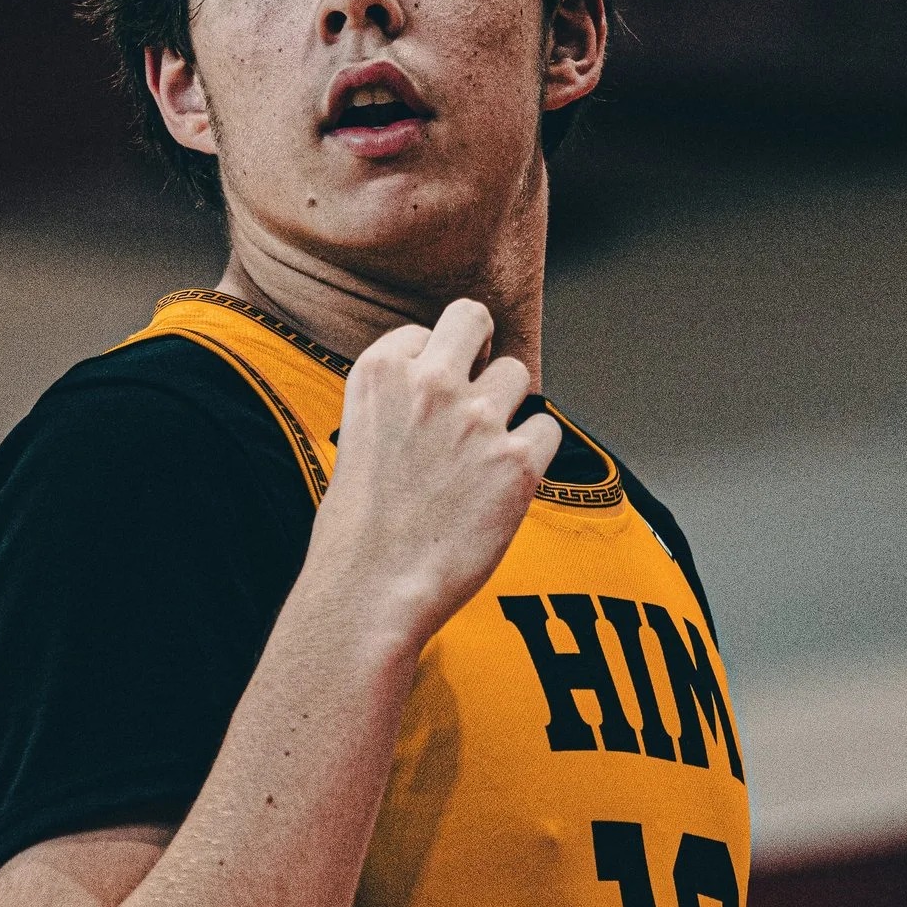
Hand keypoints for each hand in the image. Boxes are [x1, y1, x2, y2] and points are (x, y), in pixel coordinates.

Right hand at [300, 299, 561, 661]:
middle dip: (478, 347)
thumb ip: (399, 399)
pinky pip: (548, 428)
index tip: (426, 403)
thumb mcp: (357, 435)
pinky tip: (505, 481)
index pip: (425, 332)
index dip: (430, 366)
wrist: (371, 590)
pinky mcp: (518, 460)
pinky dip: (533, 452)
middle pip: (474, 317)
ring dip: (506, 407)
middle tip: (475, 387)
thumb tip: (443, 387)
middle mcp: (430, 382)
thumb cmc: (357, 528)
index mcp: (380, 370)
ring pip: (516, 374)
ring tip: (480, 455)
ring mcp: (478, 418)